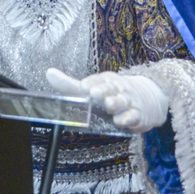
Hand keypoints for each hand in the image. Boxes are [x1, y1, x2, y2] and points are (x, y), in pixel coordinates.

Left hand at [45, 68, 168, 132]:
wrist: (146, 99)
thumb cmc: (112, 94)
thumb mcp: (92, 88)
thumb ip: (69, 85)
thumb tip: (48, 72)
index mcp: (105, 81)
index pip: (98, 80)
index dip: (92, 83)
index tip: (84, 87)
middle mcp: (117, 89)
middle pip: (111, 88)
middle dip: (103, 90)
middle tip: (94, 93)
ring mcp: (128, 102)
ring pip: (123, 101)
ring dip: (116, 103)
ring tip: (108, 105)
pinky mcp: (137, 115)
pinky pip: (134, 116)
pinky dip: (128, 118)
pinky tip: (121, 121)